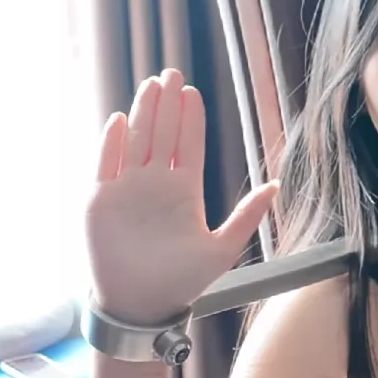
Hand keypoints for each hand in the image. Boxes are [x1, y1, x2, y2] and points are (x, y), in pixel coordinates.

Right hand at [85, 68, 278, 324]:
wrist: (142, 305)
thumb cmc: (183, 281)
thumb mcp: (223, 247)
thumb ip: (248, 215)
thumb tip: (276, 184)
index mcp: (184, 191)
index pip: (188, 145)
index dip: (190, 119)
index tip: (193, 92)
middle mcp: (155, 185)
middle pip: (162, 135)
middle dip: (167, 104)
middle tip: (172, 73)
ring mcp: (127, 190)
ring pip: (135, 141)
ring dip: (143, 114)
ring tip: (150, 86)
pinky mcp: (100, 200)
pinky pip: (105, 164)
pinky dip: (110, 143)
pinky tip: (119, 121)